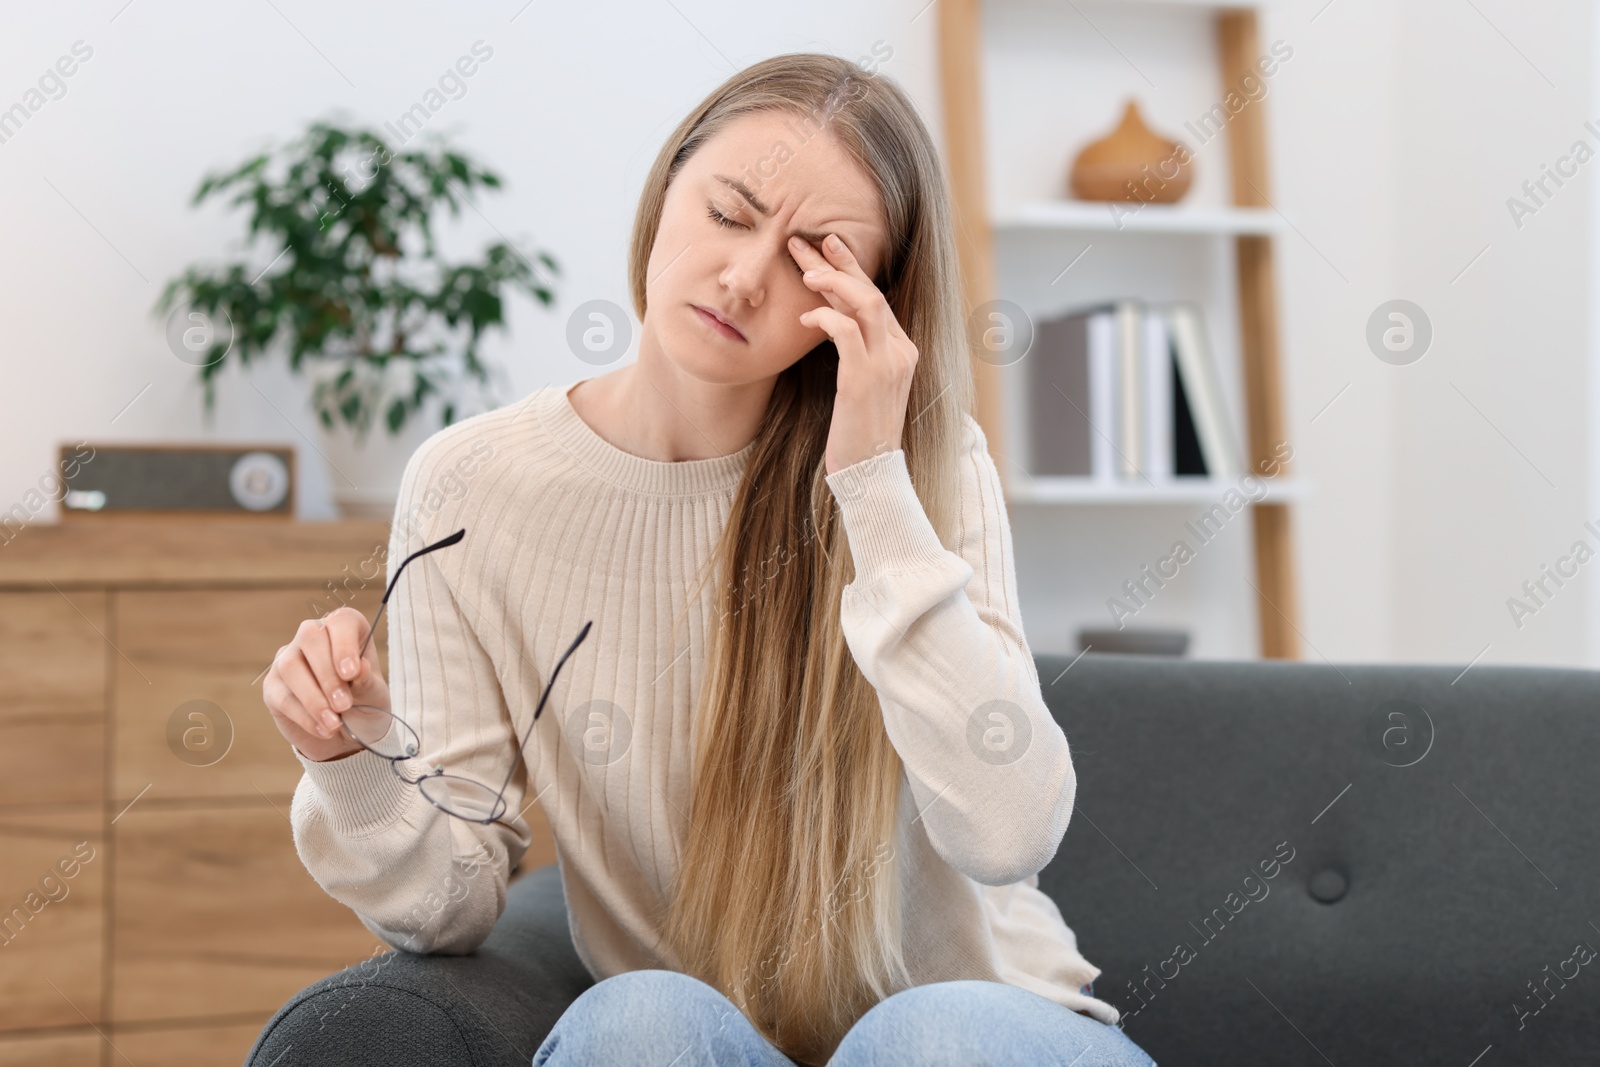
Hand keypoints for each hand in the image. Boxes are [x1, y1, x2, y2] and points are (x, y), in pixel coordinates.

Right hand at [263, 605, 388, 761]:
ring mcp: (288, 659)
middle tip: (344, 705)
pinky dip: (305, 716)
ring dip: (314, 698)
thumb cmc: (365, 705)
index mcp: (345, 630)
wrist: (347, 737)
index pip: (341, 621)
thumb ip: (367, 680)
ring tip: (334, 723)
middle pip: (311, 638)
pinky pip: (282, 696)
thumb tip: (360, 666)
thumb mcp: (374, 695)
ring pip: (291, 667)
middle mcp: (313, 637)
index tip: (351, 673)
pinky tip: (323, 729)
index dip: (344, 644)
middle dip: (328, 675)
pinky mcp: (273, 686)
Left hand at [790, 233, 918, 475]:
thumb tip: (830, 321)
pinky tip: (805, 318)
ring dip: (833, 282)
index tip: (828, 246)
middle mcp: (900, 352)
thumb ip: (855, 352)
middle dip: (838, 263)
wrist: (871, 473)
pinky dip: (825, 318)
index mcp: (901, 351)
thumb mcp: (861, 385)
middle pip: (871, 291)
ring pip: (865, 303)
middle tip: (806, 242)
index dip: (851, 268)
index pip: (876, 298)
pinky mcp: (864, 379)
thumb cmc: (858, 433)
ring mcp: (886, 364)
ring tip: (805, 272)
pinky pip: (845, 332)